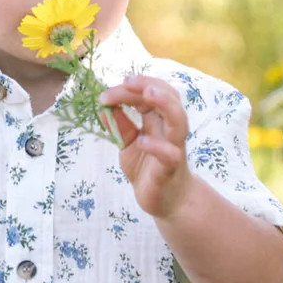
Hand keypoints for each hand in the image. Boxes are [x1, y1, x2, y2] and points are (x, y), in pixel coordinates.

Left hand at [97, 75, 193, 218]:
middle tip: (127, 81)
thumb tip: (104, 107)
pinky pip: (170, 154)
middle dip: (149, 85)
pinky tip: (142, 141)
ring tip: (147, 94)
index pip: (150, 94)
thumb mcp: (128, 144)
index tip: (106, 93)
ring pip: (178, 121)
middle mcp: (169, 130)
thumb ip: (120, 126)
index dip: (131, 89)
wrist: (166, 201)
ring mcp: (174, 148)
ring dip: (165, 104)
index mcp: (159, 120)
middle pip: (169, 98)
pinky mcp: (171, 169)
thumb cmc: (148, 169)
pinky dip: (157, 146)